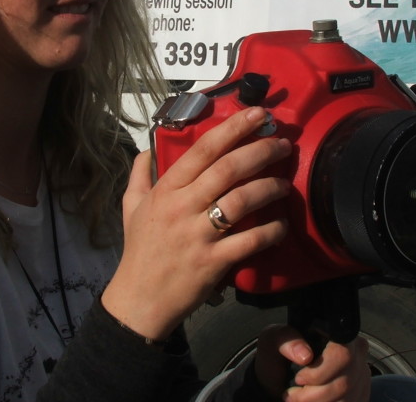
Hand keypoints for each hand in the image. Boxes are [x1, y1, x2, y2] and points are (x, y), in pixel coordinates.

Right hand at [101, 107, 291, 341]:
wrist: (139, 301)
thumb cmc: (140, 251)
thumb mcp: (130, 207)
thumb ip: (139, 175)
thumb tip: (145, 150)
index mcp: (166, 190)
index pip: (203, 149)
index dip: (233, 128)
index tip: (258, 115)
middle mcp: (182, 207)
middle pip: (227, 169)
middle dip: (260, 151)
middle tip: (283, 143)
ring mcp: (198, 235)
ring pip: (241, 201)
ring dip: (269, 187)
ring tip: (285, 183)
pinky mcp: (213, 262)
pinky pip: (249, 241)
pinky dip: (270, 231)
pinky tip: (281, 225)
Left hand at [254, 325, 370, 401]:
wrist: (278, 379)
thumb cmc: (279, 355)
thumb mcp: (274, 340)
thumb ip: (286, 340)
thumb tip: (305, 355)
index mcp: (337, 334)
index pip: (342, 354)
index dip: (319, 372)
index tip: (298, 379)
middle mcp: (356, 354)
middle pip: (344, 383)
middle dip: (314, 395)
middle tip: (292, 395)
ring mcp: (361, 377)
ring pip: (346, 399)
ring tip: (298, 399)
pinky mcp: (360, 395)